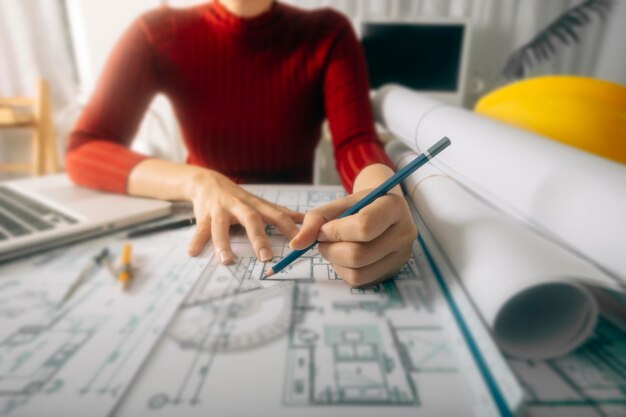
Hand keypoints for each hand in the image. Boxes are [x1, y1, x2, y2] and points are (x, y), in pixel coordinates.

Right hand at [187, 169, 303, 262]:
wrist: (206, 181)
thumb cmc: (237, 197)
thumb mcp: (258, 202)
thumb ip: (278, 212)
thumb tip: (302, 218)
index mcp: (256, 205)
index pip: (277, 215)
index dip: (289, 228)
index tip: (299, 244)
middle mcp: (239, 206)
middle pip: (251, 219)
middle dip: (259, 238)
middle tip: (266, 257)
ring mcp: (220, 210)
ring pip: (221, 226)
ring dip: (223, 243)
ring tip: (227, 261)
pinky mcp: (204, 215)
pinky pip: (200, 229)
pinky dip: (196, 240)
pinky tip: (193, 252)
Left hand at [289, 190, 416, 286]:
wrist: (383, 210)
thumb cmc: (360, 205)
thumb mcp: (338, 204)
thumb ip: (315, 219)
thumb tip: (296, 245)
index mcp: (394, 207)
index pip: (364, 227)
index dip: (336, 231)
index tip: (325, 228)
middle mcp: (404, 233)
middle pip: (359, 254)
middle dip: (331, 249)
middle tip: (323, 240)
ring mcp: (402, 256)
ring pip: (358, 272)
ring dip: (335, 261)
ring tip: (333, 247)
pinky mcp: (393, 272)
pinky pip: (360, 281)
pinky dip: (343, 271)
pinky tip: (344, 257)